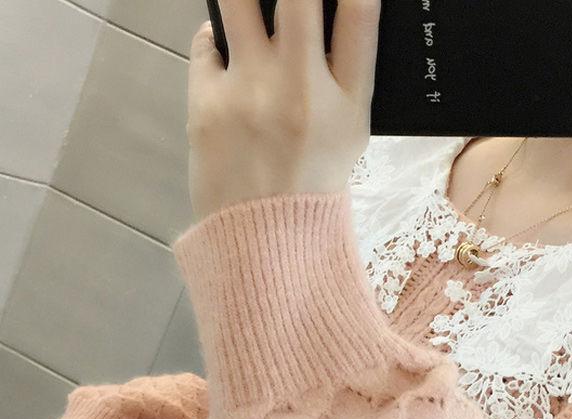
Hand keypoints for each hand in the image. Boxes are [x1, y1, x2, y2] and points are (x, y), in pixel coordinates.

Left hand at [186, 0, 380, 221]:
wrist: (264, 239)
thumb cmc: (312, 184)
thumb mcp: (349, 135)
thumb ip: (346, 76)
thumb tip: (332, 14)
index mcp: (347, 103)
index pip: (361, 13)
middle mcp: (301, 89)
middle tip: (292, 1)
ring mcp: (250, 92)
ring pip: (237, 0)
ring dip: (244, 0)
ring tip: (252, 11)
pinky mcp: (206, 101)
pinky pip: (206, 41)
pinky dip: (216, 39)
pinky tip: (228, 57)